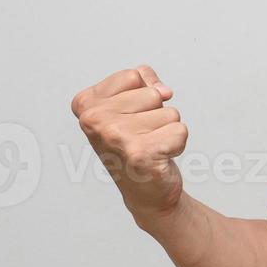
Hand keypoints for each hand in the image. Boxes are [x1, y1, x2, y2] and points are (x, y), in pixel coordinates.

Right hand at [71, 65, 187, 224]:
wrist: (145, 190)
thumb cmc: (136, 142)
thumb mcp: (131, 101)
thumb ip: (144, 80)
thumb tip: (163, 91)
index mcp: (86, 103)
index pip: (134, 75)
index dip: (142, 93)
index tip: (130, 116)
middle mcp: (94, 120)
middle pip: (153, 94)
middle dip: (156, 113)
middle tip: (142, 136)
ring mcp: (115, 138)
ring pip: (170, 112)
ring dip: (166, 129)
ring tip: (150, 146)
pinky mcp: (140, 155)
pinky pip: (180, 130)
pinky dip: (177, 144)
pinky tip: (159, 158)